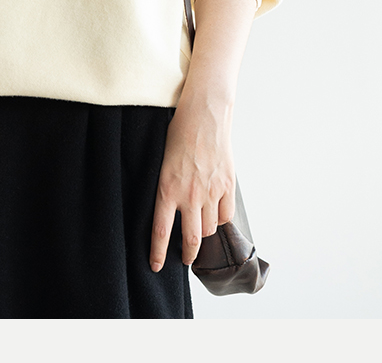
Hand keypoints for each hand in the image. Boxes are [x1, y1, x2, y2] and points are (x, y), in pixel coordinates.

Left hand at [150, 86, 235, 270]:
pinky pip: (225, 215)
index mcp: (167, 189)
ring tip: (199, 231)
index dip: (158, 254)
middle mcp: (189, 196)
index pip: (161, 232)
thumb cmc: (178, 133)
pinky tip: (214, 213)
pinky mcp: (227, 186)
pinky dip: (220, 218)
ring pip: (210, 229)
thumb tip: (166, 207)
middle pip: (191, 239)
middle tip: (185, 259)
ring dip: (204, 233)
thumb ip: (165, 187)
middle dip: (188, 255)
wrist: (204, 115)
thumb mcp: (161, 161)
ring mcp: (211, 192)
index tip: (155, 266)